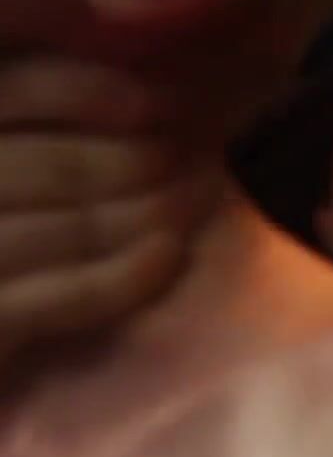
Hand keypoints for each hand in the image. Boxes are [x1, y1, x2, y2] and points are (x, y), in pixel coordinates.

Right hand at [0, 57, 211, 364]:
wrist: (6, 364)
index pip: (4, 92)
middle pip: (32, 167)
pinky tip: (166, 255)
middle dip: (123, 162)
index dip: (77, 91)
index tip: (152, 106)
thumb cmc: (17, 247)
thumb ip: (38, 128)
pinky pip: (48, 301)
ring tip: (190, 203)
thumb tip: (144, 97)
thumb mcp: (20, 172)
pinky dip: (116, 277)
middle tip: (186, 162)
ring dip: (133, 215)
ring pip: (46, 230)